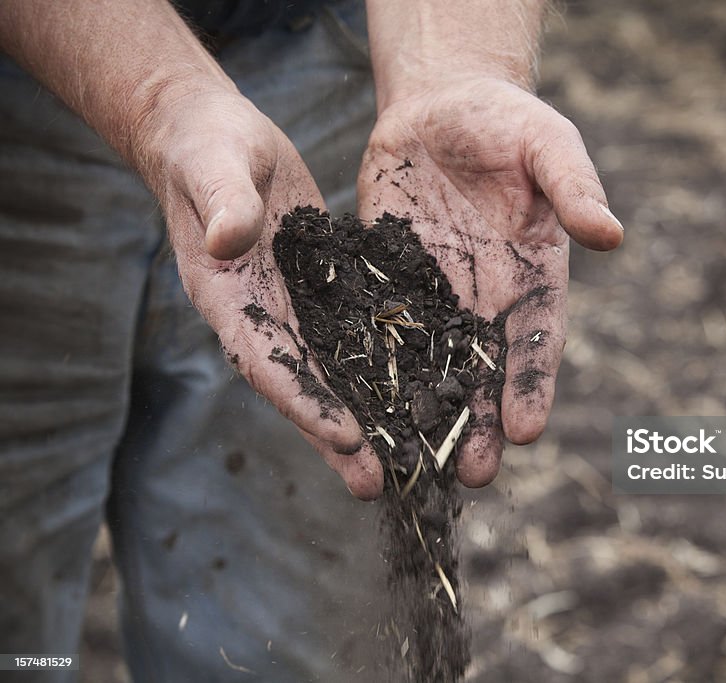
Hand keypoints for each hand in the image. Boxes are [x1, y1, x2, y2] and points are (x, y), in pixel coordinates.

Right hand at [141, 87, 383, 498]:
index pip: (266, 361)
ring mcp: (291, 307)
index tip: (346, 437)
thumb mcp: (213, 167)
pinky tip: (419, 390)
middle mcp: (260, 315)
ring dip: (367, 414)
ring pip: (333, 371)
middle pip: (304, 385)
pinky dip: (381, 364)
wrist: (214, 137)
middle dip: (340, 436)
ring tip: (405, 460)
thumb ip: (222, 204)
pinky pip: (354, 333)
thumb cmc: (205, 148)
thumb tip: (228, 242)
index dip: (305, 402)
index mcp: (226, 297)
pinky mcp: (321, 288)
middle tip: (379, 484)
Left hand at [358, 77, 622, 487]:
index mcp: (533, 274)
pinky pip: (383, 331)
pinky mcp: (389, 281)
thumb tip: (611, 235)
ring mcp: (436, 294)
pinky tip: (365, 410)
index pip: (536, 339)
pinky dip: (377, 372)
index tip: (527, 432)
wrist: (441, 104)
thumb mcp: (546, 143)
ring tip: (420, 465)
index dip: (532, 385)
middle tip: (473, 475)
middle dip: (481, 423)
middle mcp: (487, 297)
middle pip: (485, 369)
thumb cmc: (505, 120)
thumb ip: (573, 187)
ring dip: (428, 414)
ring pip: (433, 365)